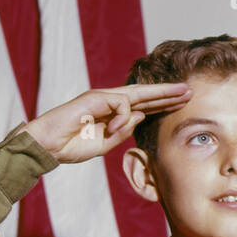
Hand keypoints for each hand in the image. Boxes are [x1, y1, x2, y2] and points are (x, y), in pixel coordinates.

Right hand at [25, 82, 192, 163]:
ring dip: (161, 94)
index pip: (143, 107)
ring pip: (136, 93)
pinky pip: (119, 104)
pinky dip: (122, 116)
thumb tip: (140, 117)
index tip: (182, 104)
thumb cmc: (71, 146)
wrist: (47, 146)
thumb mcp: (104, 144)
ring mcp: (101, 98)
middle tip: (190, 90)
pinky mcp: (93, 98)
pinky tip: (115, 127)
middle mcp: (109, 102)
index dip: (163, 104)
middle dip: (168, 93)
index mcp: (112, 114)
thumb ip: (121, 132)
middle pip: (145, 95)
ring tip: (180, 95)